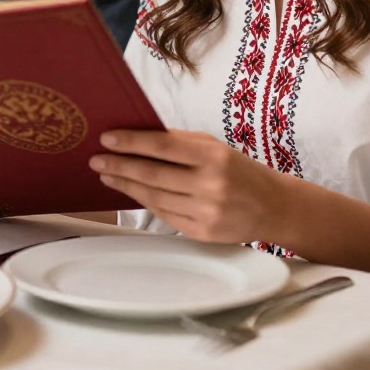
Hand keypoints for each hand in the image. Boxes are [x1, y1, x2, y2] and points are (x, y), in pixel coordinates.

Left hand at [89, 128, 286, 243]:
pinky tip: (131, 191)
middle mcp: (209, 184)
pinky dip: (145, 201)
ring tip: (108, 175)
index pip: (162, 146)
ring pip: (154, 196)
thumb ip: (179, 142)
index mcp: (213, 156)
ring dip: (126, 185)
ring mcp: (205, 211)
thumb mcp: (214, 147)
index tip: (107, 139)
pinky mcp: (202, 233)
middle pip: (152, 174)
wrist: (273, 206)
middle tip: (97, 160)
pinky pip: (164, 214)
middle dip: (119, 165)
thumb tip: (138, 136)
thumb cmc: (239, 170)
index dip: (131, 142)